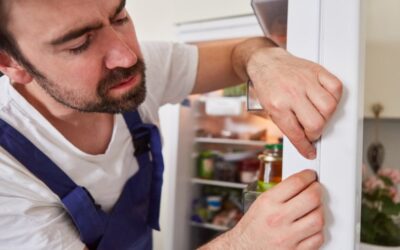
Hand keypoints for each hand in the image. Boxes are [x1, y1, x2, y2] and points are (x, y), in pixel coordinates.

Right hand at [199, 170, 323, 249]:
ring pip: (318, 218)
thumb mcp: (260, 203)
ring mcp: (287, 236)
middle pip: (311, 198)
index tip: (310, 176)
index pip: (296, 182)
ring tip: (314, 208)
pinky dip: (317, 231)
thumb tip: (300, 183)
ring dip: (319, 211)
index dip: (308, 176)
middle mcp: (278, 218)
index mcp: (268, 203)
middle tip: (316, 189)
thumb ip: (280, 193)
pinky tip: (311, 227)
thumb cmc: (251, 227)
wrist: (244, 249)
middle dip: (317, 190)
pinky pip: (317, 238)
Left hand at [233, 38, 342, 158]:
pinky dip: (335, 97)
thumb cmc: (267, 86)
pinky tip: (326, 100)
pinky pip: (336, 87)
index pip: (296, 133)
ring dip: (326, 117)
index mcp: (277, 105)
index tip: (310, 151)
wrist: (265, 63)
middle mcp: (292, 93)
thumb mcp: (269, 109)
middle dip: (316, 133)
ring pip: (329, 107)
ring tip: (318, 116)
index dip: (305, 146)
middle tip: (312, 131)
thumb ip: (286, 124)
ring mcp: (306, 81)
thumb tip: (303, 140)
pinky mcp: (316, 71)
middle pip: (316, 123)